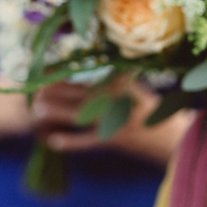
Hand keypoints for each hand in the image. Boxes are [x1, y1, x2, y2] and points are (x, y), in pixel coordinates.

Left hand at [34, 77, 192, 165]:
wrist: (172, 137)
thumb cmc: (154, 111)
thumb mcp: (138, 89)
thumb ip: (119, 78)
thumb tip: (101, 64)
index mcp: (120, 85)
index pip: (87, 76)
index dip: (64, 74)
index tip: (46, 70)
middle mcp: (115, 101)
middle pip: (78, 93)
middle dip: (55, 91)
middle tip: (34, 89)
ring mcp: (113, 121)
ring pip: (79, 115)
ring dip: (57, 113)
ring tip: (37, 110)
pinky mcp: (113, 140)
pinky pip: (88, 141)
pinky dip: (71, 141)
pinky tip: (52, 141)